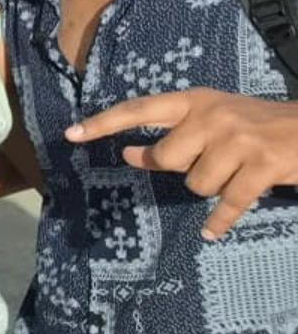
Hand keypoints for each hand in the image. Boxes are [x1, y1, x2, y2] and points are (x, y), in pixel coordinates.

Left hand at [66, 88, 297, 238]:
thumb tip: (130, 154)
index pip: (138, 109)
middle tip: (205, 163)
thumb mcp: (213, 117)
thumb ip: (174, 133)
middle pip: (167, 159)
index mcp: (195, 100)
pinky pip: (227, 205)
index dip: (104, 123)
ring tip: (233, 173)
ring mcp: (239, 142)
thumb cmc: (255, 124)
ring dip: (211, 188)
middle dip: (179, 170)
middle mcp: (212, 117)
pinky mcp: (263, 167)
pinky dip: (219, 222)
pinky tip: (210, 232)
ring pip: (197, 185)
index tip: (71, 135)